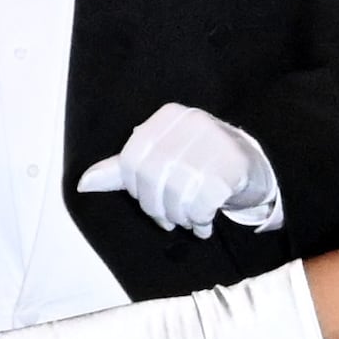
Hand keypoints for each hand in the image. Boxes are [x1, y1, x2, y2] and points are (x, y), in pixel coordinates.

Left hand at [79, 103, 279, 236]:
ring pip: (176, 193)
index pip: (131, 161)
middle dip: (158, 209)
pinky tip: (206, 221)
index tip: (151, 203)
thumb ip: (122, 170)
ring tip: (192, 219)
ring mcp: (213, 141)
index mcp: (168, 117)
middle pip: (152, 179)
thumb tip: (83, 184)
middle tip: (172, 219)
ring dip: (182, 217)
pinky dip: (201, 220)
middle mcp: (190, 122)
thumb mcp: (163, 158)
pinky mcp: (232, 165)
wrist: (255, 168)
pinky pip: (201, 203)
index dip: (136, 191)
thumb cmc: (202, 163)